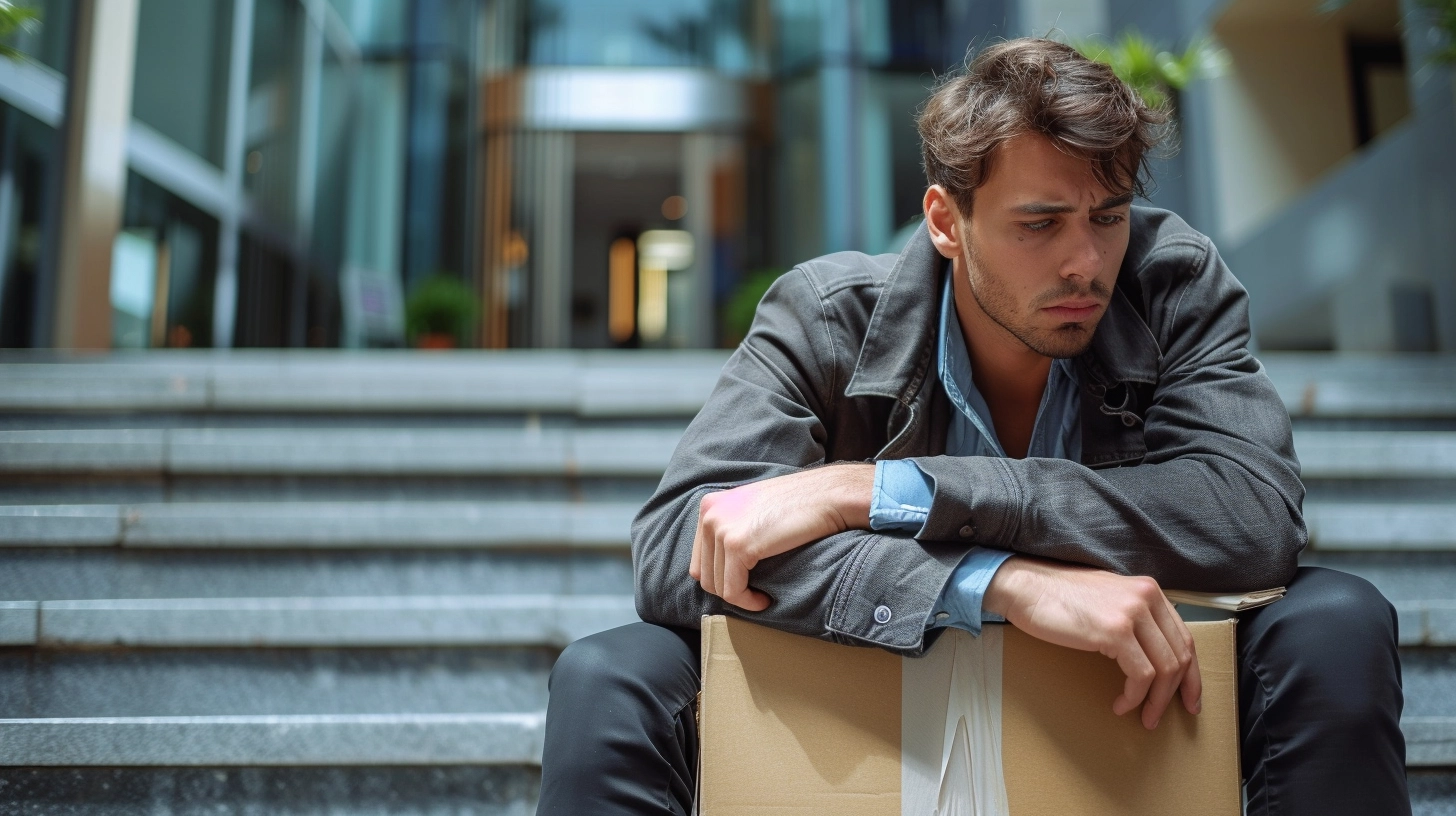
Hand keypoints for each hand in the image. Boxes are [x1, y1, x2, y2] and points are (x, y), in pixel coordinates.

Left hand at [689, 464, 873, 610]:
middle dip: (729, 589)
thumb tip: (720, 566)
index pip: (699, 558)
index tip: (746, 583)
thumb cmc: (798, 505)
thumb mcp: (752, 510)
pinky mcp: (738, 546)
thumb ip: (732, 527)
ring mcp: (721, 528)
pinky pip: (732, 591)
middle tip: (755, 593)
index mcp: (709, 505)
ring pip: (717, 586)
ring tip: (762, 596)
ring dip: (740, 598)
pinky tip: (765, 600)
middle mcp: (709, 514)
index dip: (721, 577)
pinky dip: (748, 602)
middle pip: (703, 574)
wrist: (827, 496)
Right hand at [983, 556, 1200, 729]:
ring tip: (1142, 716)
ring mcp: (1132, 613)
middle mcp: (1146, 598)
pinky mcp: (1115, 631)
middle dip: (1177, 693)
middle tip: (1162, 714)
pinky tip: (1121, 703)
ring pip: (1164, 669)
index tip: (1189, 698)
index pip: (1184, 637)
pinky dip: (1134, 696)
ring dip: (1155, 700)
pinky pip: (1140, 675)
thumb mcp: (1109, 598)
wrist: (1026, 588)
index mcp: (1149, 590)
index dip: (1191, 674)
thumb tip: (1150, 652)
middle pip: (1179, 655)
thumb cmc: (1059, 597)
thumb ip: (1135, 616)